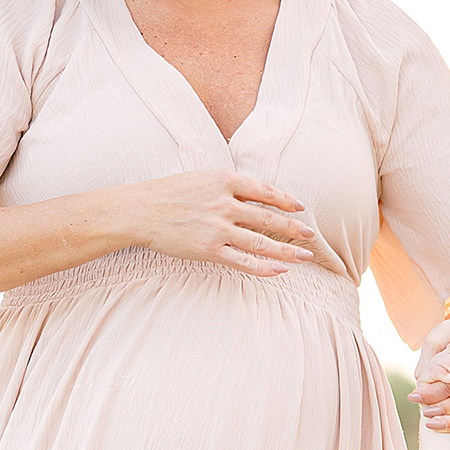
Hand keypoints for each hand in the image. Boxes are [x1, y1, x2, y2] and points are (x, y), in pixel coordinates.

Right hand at [119, 169, 314, 276]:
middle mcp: (224, 203)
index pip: (264, 190)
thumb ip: (229, 186)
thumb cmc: (169, 193)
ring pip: (262, 242)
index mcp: (223, 179)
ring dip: (287, 251)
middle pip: (269, 217)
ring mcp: (217, 227)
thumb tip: (258, 196)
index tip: (300, 208)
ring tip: (305, 256)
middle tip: (311, 236)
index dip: (286, 200)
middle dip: (293, 228)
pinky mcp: (209, 249)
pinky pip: (244, 261)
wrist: (138, 210)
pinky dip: (265, 267)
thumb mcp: (201, 178)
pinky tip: (281, 270)